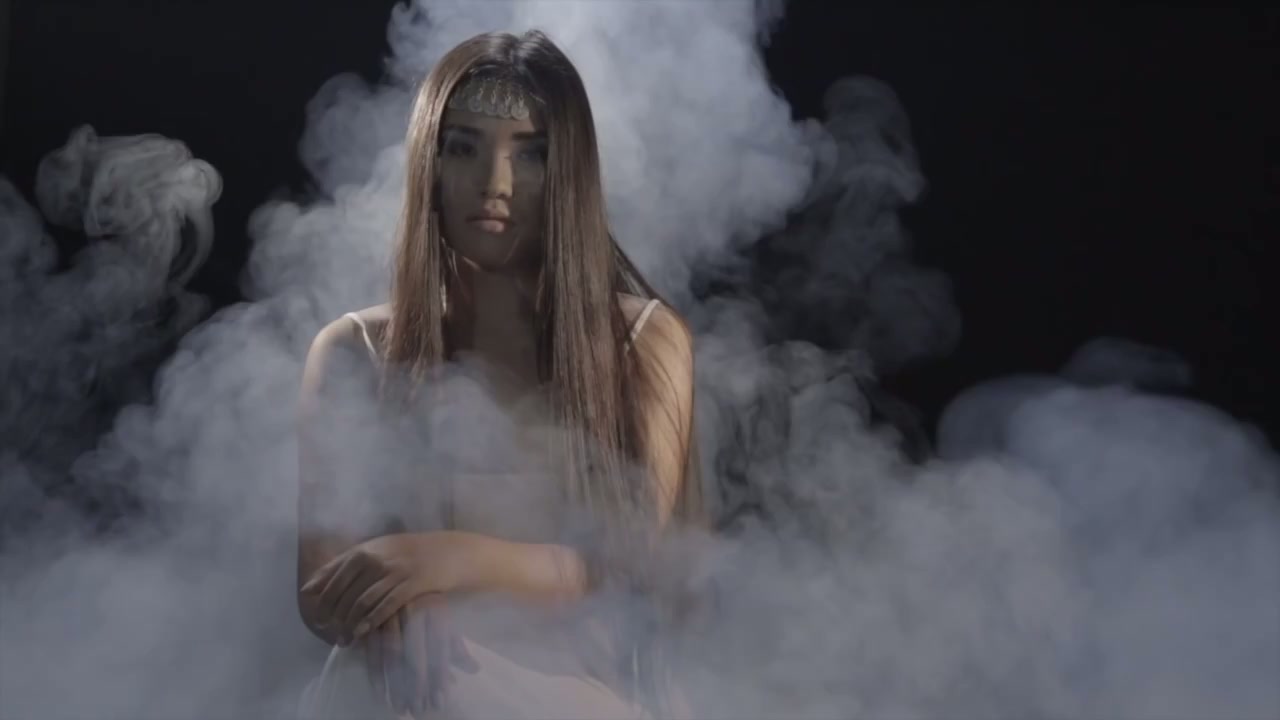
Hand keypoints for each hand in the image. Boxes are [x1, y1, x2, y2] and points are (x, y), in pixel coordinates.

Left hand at [302, 531, 468, 645]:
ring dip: (350, 624)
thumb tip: (308, 588)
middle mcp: (375, 560)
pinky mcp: (411, 584)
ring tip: (345, 640)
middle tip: (331, 635)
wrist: (446, 551)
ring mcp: (394, 571)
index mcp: (362, 551)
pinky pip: (386, 606)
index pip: (332, 580)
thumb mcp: (373, 551)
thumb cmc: (405, 552)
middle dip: (334, 619)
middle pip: (345, 594)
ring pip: (362, 603)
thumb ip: (341, 566)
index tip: (317, 620)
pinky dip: (371, 621)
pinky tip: (363, 632)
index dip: (321, 603)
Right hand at [362, 595, 478, 717]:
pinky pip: (370, 651)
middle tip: (419, 710)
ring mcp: (388, 613)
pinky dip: (375, 675)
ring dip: (395, 685)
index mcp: (436, 608)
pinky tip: (381, 695)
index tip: (440, 702)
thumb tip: (475, 670)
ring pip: (392, 655)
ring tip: (400, 709)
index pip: (440, 647)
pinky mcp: (368, 619)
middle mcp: (412, 609)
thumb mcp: (442, 620)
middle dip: (417, 685)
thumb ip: (456, 647)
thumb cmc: (424, 602)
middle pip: (416, 653)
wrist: (393, 574)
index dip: (440, 676)